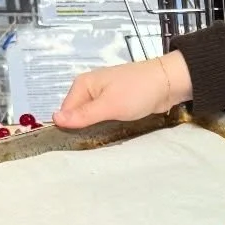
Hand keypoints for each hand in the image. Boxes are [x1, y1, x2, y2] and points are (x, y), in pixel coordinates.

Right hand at [53, 51, 191, 129]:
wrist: (168, 83)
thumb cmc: (139, 90)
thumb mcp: (109, 106)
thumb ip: (83, 115)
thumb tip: (55, 119)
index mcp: (83, 84)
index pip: (66, 111)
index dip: (71, 127)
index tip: (79, 140)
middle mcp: (90, 88)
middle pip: (77, 115)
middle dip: (85, 127)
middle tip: (96, 138)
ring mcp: (103, 95)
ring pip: (91, 117)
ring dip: (97, 127)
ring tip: (106, 133)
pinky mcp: (116, 102)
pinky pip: (104, 116)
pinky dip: (108, 124)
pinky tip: (113, 129)